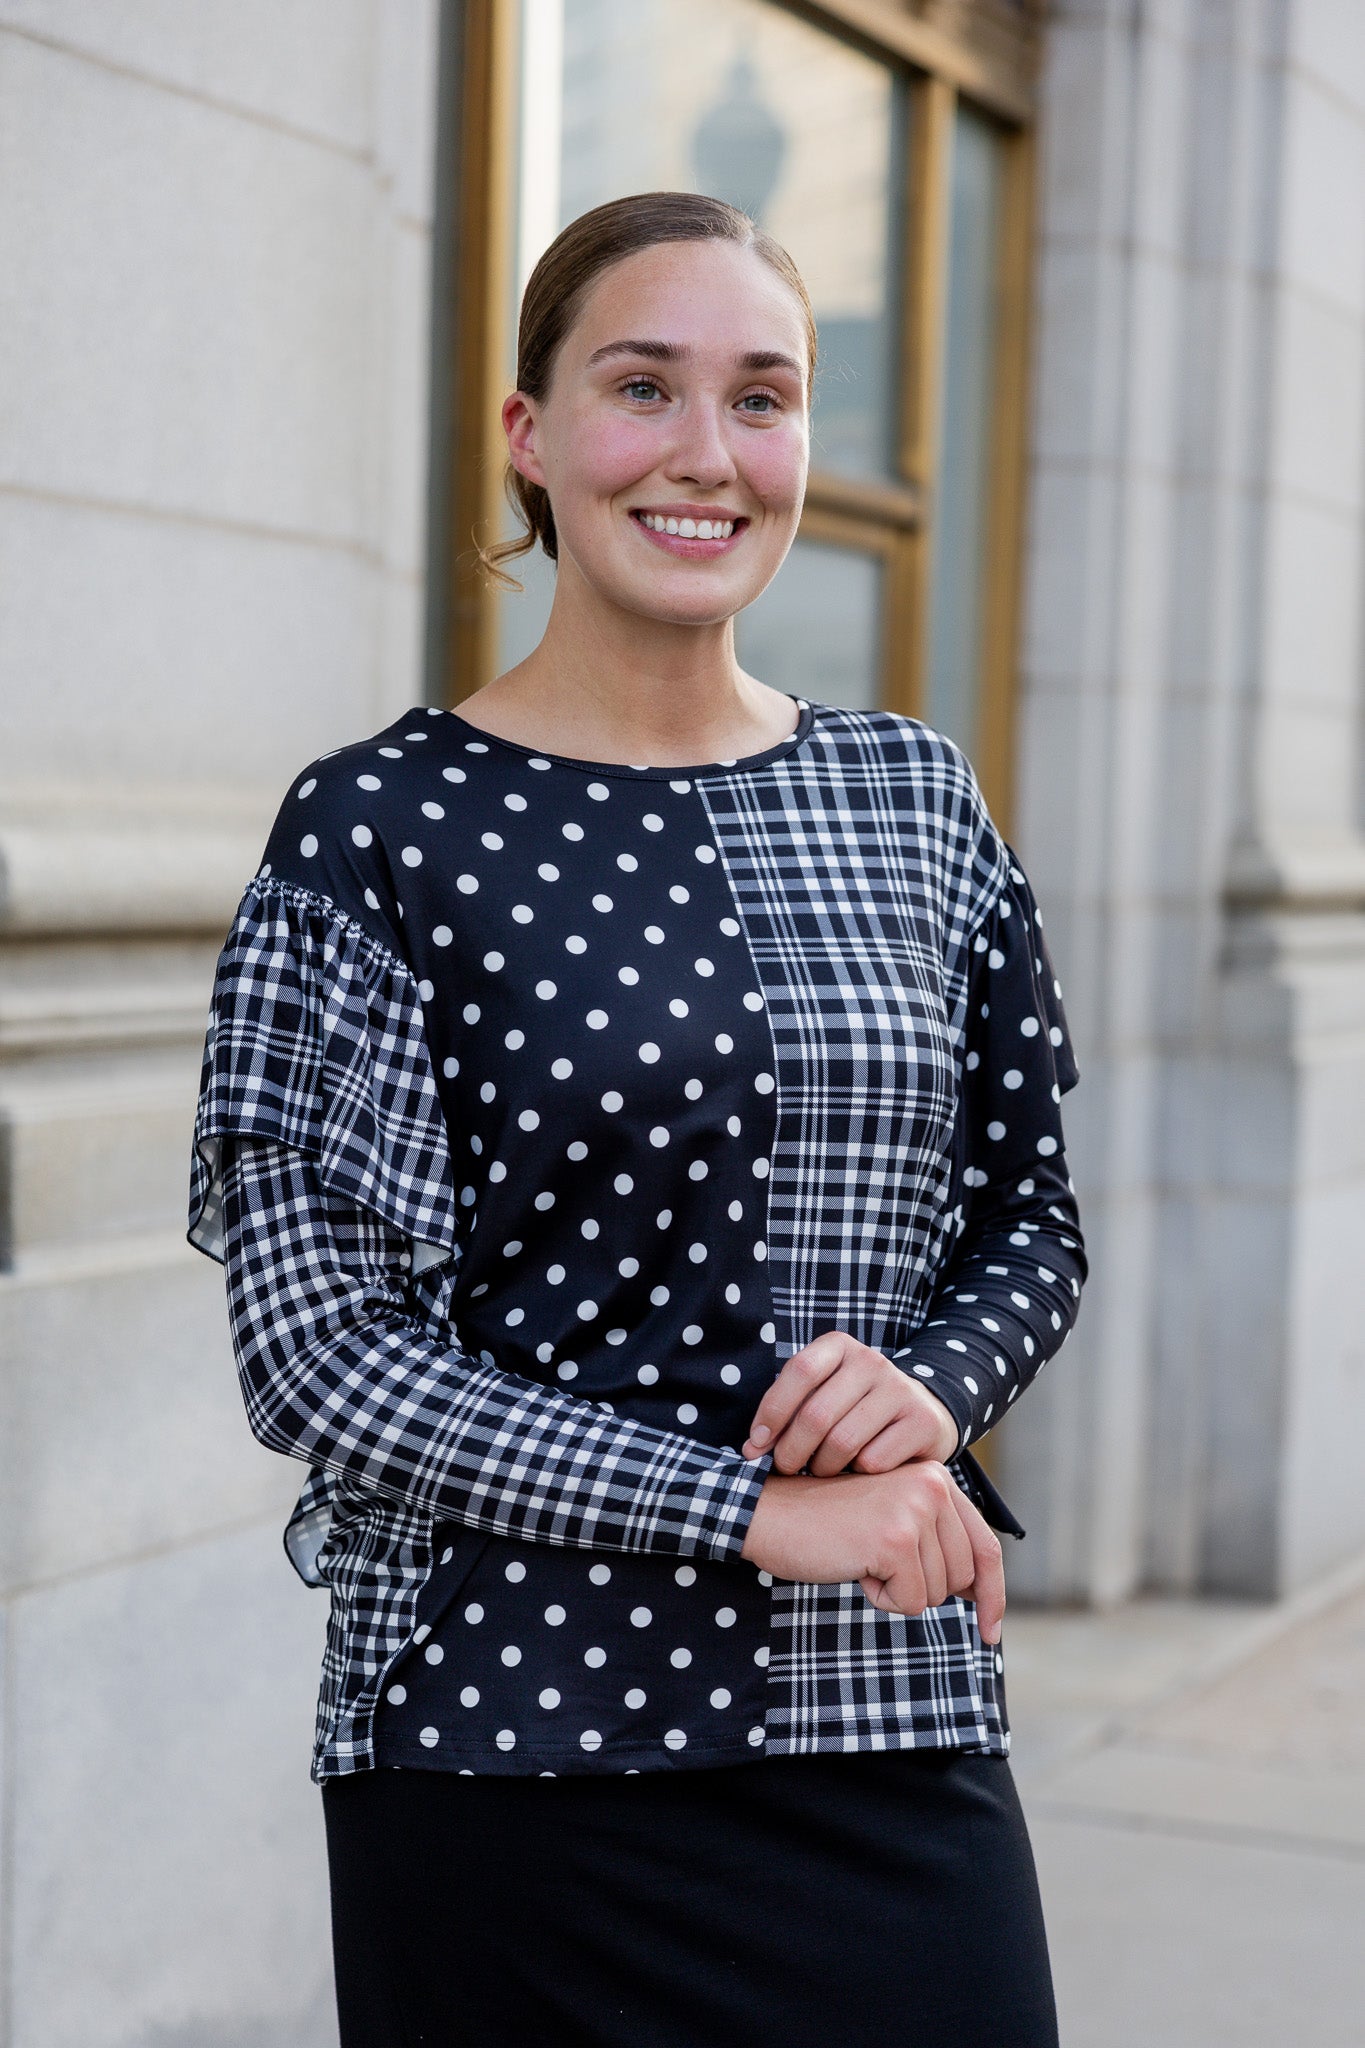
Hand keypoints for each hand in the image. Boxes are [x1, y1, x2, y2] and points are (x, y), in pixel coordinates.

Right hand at [739, 1464, 1004, 1641]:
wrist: (770, 1513)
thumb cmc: (829, 1524)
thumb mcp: (892, 1522)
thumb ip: (938, 1543)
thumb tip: (981, 1592)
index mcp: (936, 1477)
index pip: (986, 1545)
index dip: (993, 1594)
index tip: (990, 1633)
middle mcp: (934, 1486)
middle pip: (963, 1577)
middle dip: (922, 1588)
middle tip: (878, 1563)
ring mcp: (916, 1510)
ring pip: (937, 1593)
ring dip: (898, 1591)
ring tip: (863, 1557)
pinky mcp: (896, 1540)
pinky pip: (910, 1602)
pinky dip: (881, 1598)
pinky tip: (855, 1566)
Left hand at [742, 1331, 958, 1474]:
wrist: (920, 1414)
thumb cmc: (853, 1409)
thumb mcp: (821, 1395)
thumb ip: (787, 1414)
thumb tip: (750, 1450)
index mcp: (840, 1346)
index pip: (800, 1371)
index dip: (772, 1411)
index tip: (755, 1444)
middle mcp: (872, 1361)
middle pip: (817, 1414)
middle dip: (791, 1451)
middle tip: (785, 1468)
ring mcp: (901, 1390)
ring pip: (843, 1442)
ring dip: (822, 1467)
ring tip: (820, 1470)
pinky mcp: (922, 1422)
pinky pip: (873, 1461)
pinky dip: (856, 1475)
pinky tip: (856, 1471)